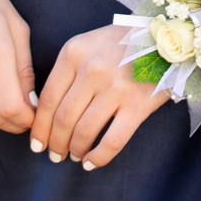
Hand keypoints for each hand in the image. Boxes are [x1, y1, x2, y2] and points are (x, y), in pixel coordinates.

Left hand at [30, 24, 170, 167]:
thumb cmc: (121, 44)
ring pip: (84, 131)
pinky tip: (91, 163)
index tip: (36, 143)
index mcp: (74, 52)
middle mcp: (92, 69)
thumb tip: (43, 111)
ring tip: (73, 156)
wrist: (164, 38)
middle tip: (54, 155)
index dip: (39, 127)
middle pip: (63, 118)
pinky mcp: (138, 104)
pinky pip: (112, 141)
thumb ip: (67, 71)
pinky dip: (98, 158)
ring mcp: (115, 87)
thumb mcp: (88, 45)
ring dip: (74, 150)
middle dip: (54, 143)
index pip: (47, 99)